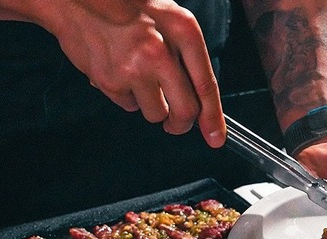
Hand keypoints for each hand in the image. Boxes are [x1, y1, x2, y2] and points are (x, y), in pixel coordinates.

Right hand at [43, 0, 225, 145]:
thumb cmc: (124, 4)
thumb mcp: (168, 18)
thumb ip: (186, 53)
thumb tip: (198, 95)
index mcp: (183, 31)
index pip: (206, 85)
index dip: (213, 117)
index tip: (215, 137)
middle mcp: (162, 51)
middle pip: (185, 111)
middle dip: (182, 124)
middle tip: (176, 124)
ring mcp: (135, 68)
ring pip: (156, 113)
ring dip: (150, 105)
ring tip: (138, 79)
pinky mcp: (110, 81)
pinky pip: (128, 105)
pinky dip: (126, 96)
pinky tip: (119, 72)